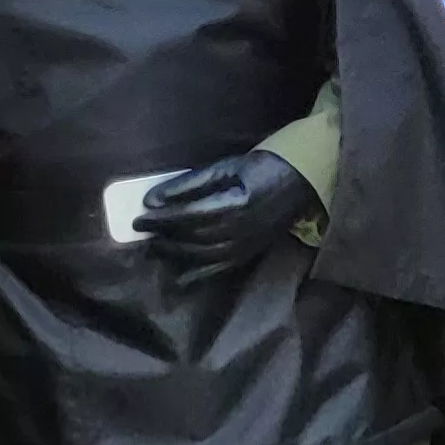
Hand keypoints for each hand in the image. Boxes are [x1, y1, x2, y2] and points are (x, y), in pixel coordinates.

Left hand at [134, 150, 318, 286]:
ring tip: (156, 246)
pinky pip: (221, 267)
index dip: (162, 219)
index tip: (138, 219)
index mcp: (237, 202)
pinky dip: (199, 274)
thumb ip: (188, 183)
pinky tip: (179, 277)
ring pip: (204, 255)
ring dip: (176, 253)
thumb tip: (151, 200)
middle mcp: (243, 228)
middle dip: (164, 235)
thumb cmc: (264, 167)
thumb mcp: (226, 166)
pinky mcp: (252, 251)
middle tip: (142, 231)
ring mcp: (249, 243)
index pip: (189, 215)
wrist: (305, 180)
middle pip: (194, 237)